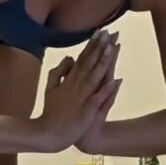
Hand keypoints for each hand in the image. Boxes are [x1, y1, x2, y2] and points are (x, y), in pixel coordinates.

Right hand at [36, 30, 120, 151]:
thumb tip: (70, 57)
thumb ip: (58, 72)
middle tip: (110, 32)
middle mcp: (76, 85)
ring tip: (112, 48)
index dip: (92, 45)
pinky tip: (115, 80)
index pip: (82, 58)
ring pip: (95, 76)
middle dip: (100, 47)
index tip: (100, 31)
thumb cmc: (51, 111)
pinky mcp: (87, 110)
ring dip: (103, 62)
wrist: (49, 133)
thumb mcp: (50, 88)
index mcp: (68, 79)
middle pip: (90, 63)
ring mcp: (82, 97)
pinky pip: (98, 98)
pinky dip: (106, 89)